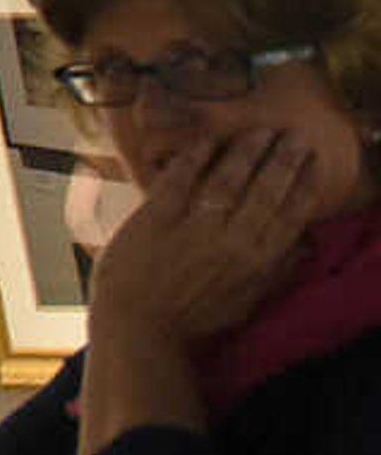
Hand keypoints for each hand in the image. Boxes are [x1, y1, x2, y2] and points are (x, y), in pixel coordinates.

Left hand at [86, 129, 324, 343]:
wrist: (140, 324)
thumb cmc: (193, 315)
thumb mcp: (247, 300)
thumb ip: (278, 272)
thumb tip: (307, 245)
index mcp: (256, 262)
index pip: (290, 215)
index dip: (305, 185)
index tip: (315, 161)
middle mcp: (231, 241)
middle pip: (265, 191)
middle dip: (283, 160)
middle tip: (295, 134)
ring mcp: (194, 227)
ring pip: (229, 180)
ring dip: (247, 152)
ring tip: (261, 130)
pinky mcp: (157, 217)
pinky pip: (180, 179)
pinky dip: (195, 156)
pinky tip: (209, 139)